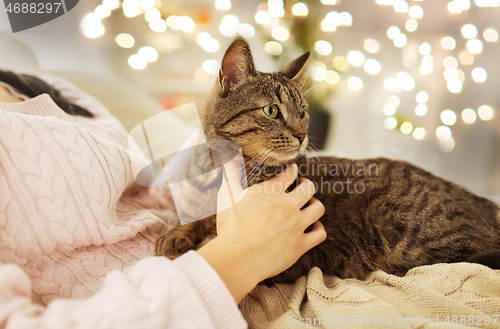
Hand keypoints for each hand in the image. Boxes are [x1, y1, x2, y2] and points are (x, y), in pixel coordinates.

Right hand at [197, 161, 325, 302]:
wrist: (237, 259)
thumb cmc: (230, 227)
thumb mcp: (227, 195)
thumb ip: (231, 174)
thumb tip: (227, 157)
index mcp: (271, 191)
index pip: (290, 173)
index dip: (292, 171)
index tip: (291, 172)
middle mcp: (288, 206)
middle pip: (309, 187)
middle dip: (306, 185)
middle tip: (301, 187)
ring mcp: (296, 225)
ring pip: (318, 208)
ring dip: (315, 204)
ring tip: (309, 205)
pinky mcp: (300, 245)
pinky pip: (320, 233)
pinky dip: (318, 228)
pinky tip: (312, 227)